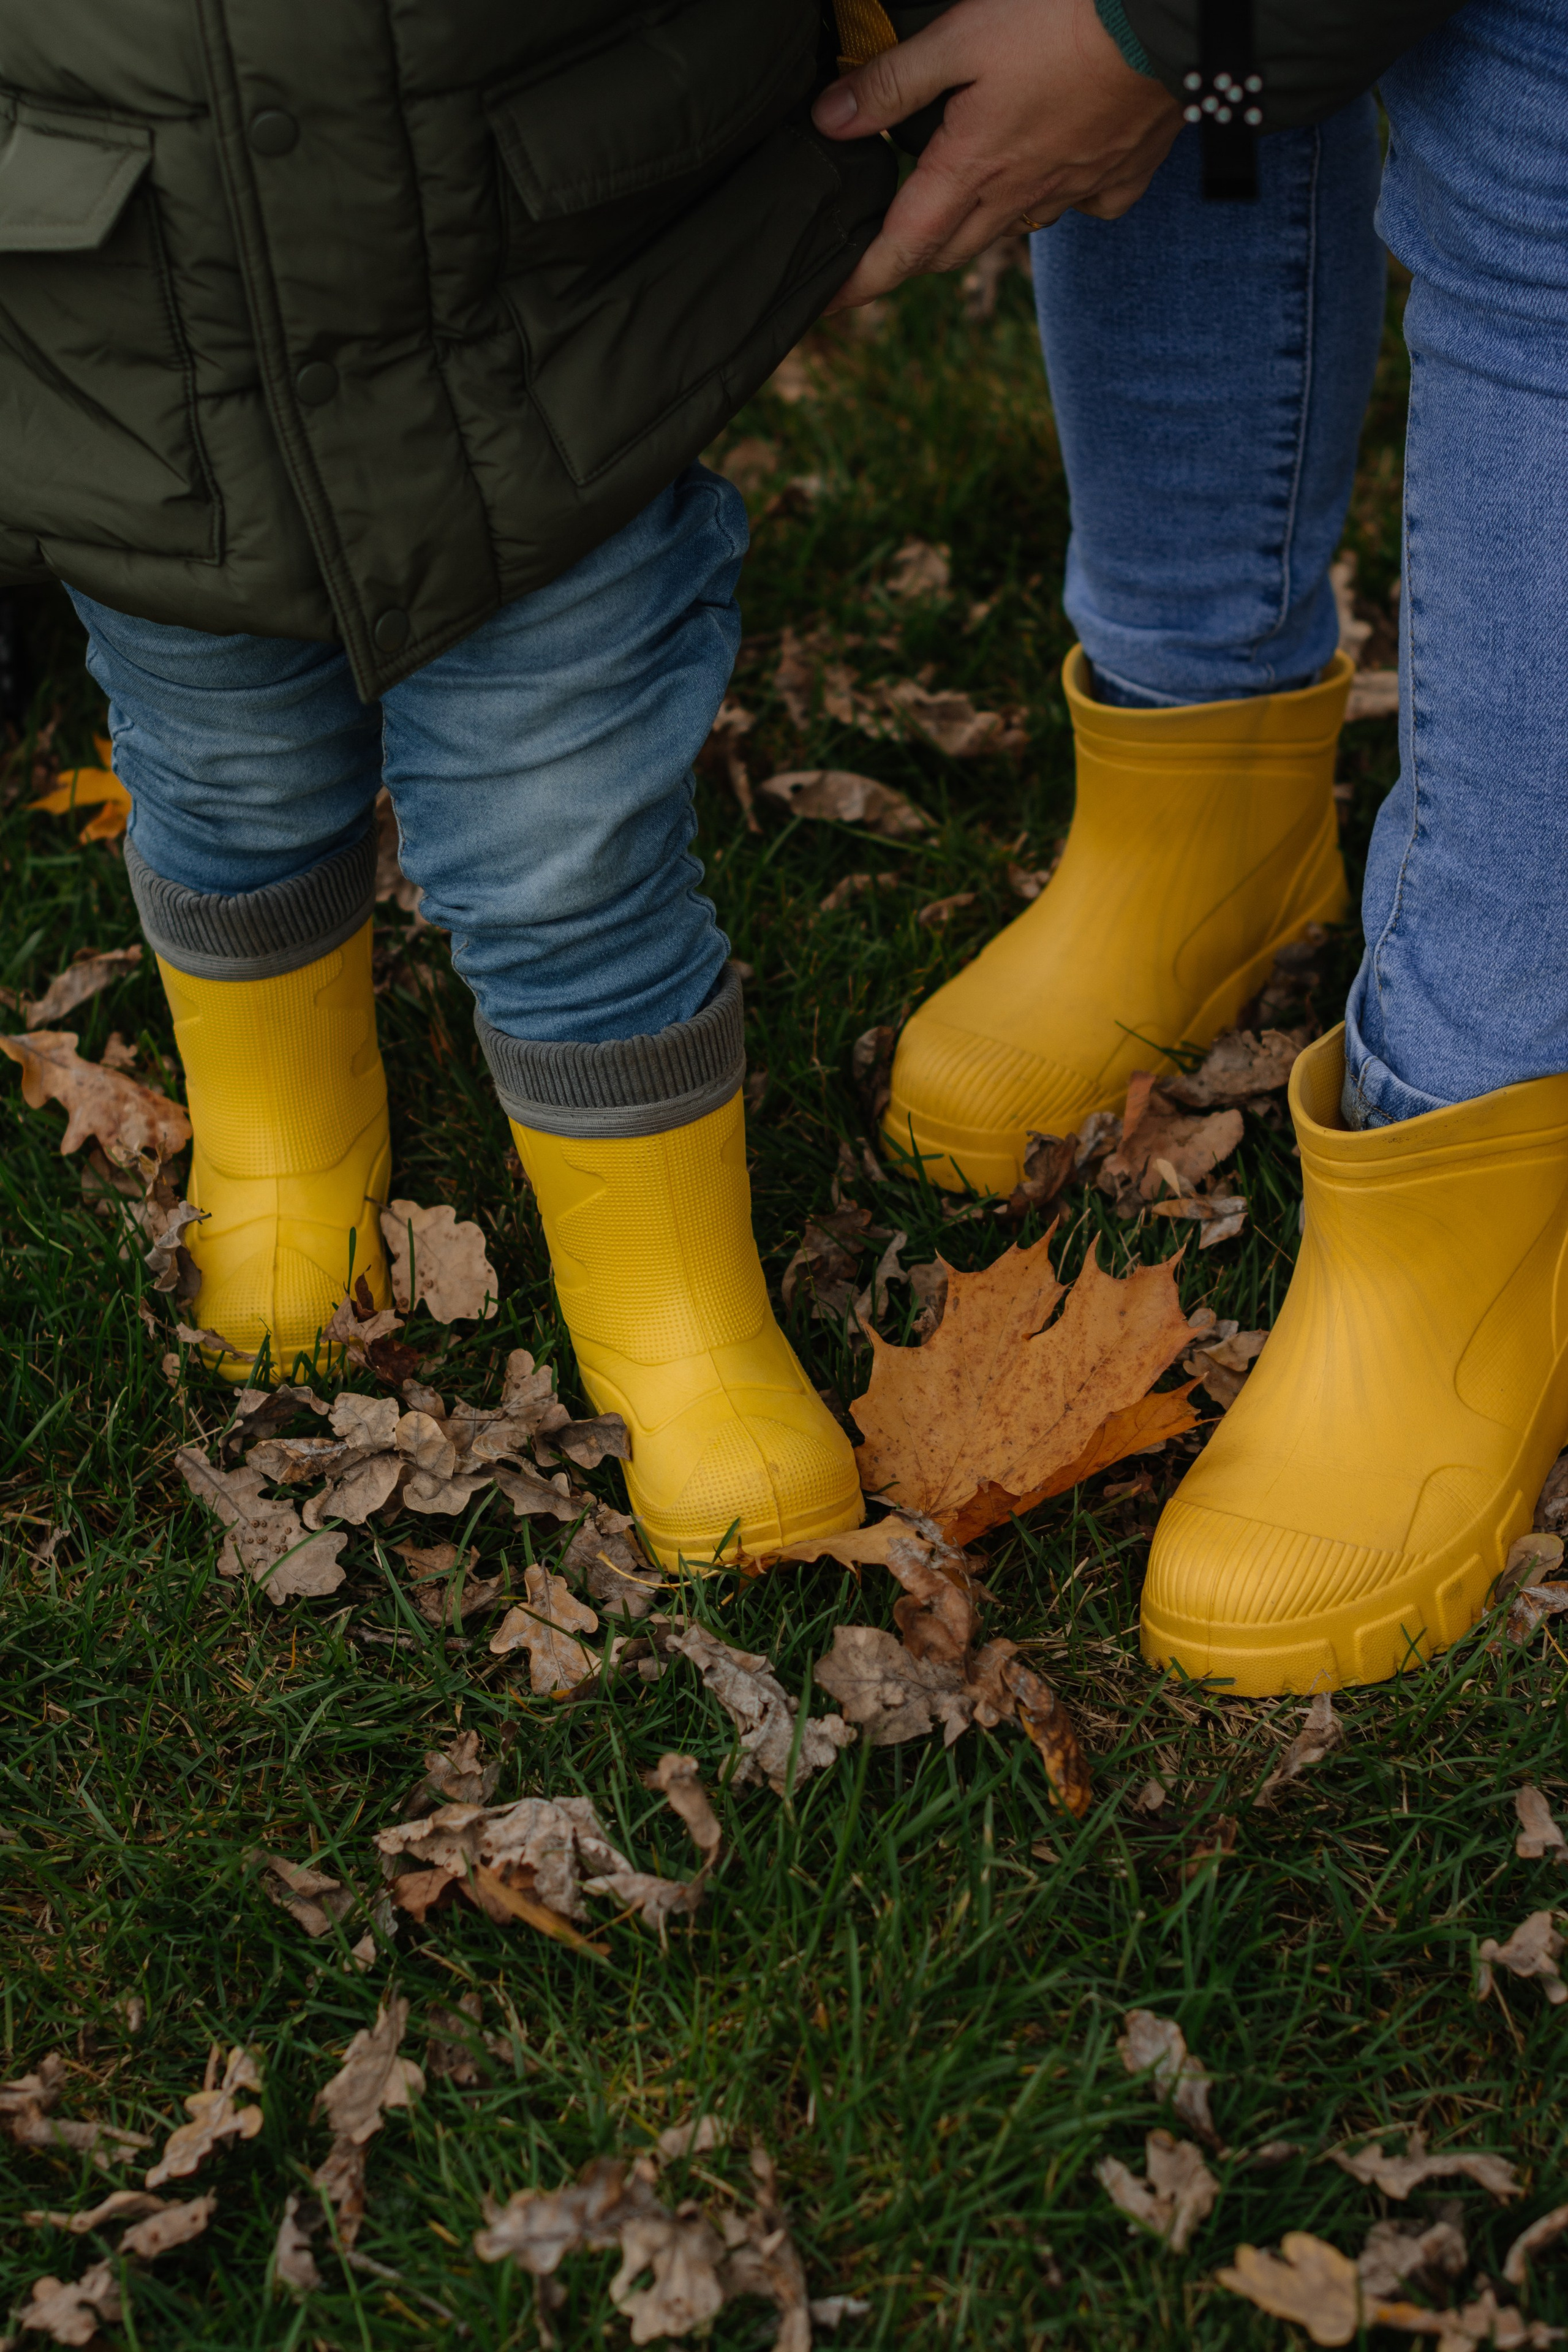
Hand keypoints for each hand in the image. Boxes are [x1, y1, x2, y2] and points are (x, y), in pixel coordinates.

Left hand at [812, 0, 1182, 308]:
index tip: (827, 304)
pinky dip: (1059, 201)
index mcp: (972, 168)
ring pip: (1009, 231)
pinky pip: (1082, 208)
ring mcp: (1074, 189)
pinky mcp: (1119, 175)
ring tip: (954, 212)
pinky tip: (1052, 177)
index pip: (901, 245)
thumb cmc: (1061, 17)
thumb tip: (830, 121)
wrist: (1165, 16)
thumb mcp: (960, 37)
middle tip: (881, 253)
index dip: (860, 281)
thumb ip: (893, 83)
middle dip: (909, 259)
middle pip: (950, 251)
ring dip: (974, 231)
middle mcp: (1020, 194)